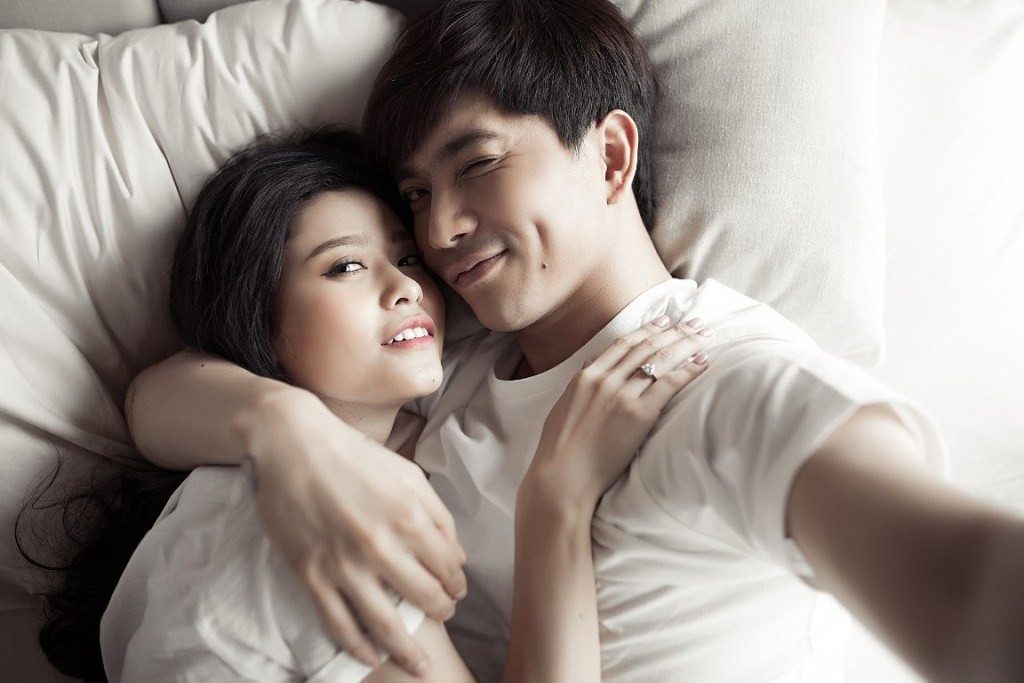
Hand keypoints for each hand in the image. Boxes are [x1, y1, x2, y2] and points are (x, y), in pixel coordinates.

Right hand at [234, 388, 466, 674]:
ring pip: (386, 624)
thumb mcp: (408, 474)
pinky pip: (339, 624)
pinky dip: (359, 647)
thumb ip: (438, 515)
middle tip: (444, 615)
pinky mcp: (311, 575)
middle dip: (442, 611)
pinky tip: (372, 657)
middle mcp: (380, 545)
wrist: (291, 444)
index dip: (457, 584)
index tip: (456, 591)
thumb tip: (458, 556)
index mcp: (410, 516)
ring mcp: (344, 564)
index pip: (448, 567)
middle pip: (425, 597)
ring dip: (408, 649)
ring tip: (420, 663)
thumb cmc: (353, 454)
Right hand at [525, 316, 710, 508]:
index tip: (665, 321)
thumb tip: (591, 363)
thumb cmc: (559, 449)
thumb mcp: (564, 406)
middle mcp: (605, 380)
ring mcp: (622, 396)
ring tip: (706, 336)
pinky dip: (688, 371)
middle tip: (696, 322)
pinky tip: (703, 363)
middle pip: (647, 347)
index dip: (647, 330)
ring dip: (687, 345)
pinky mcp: (639, 415)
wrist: (563, 477)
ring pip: (661, 360)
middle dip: (675, 332)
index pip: (623, 344)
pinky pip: (669, 384)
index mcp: (585, 377)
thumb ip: (581, 383)